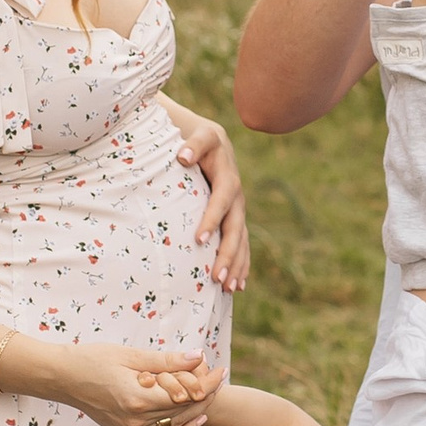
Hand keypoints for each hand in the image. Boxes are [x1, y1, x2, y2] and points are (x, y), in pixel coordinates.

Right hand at [49, 344, 223, 425]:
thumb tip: (198, 357)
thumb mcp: (131, 356)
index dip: (206, 382)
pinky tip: (191, 420)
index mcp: (138, 399)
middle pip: (182, 412)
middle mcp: (135, 421)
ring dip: (195, 414)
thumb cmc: (93, 359)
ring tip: (210, 397)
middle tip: (219, 378)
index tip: (219, 369)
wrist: (62, 378)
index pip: (184, 395)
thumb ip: (167, 360)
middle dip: (205, 395)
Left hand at [170, 111, 250, 290]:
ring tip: (228, 289)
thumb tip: (183, 156)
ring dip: (236, 265)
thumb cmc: (198, 140)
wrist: (214, 142)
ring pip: (241, 240)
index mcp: (227, 177)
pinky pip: (242, 244)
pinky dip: (242, 265)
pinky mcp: (236, 219)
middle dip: (227, 254)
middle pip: (235, 228)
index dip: (212, 218)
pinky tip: (238, 286)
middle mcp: (236, 196)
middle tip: (216, 278)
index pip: (220, 200)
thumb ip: (193, 144)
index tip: (199, 239)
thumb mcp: (199, 136)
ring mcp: (238, 209)